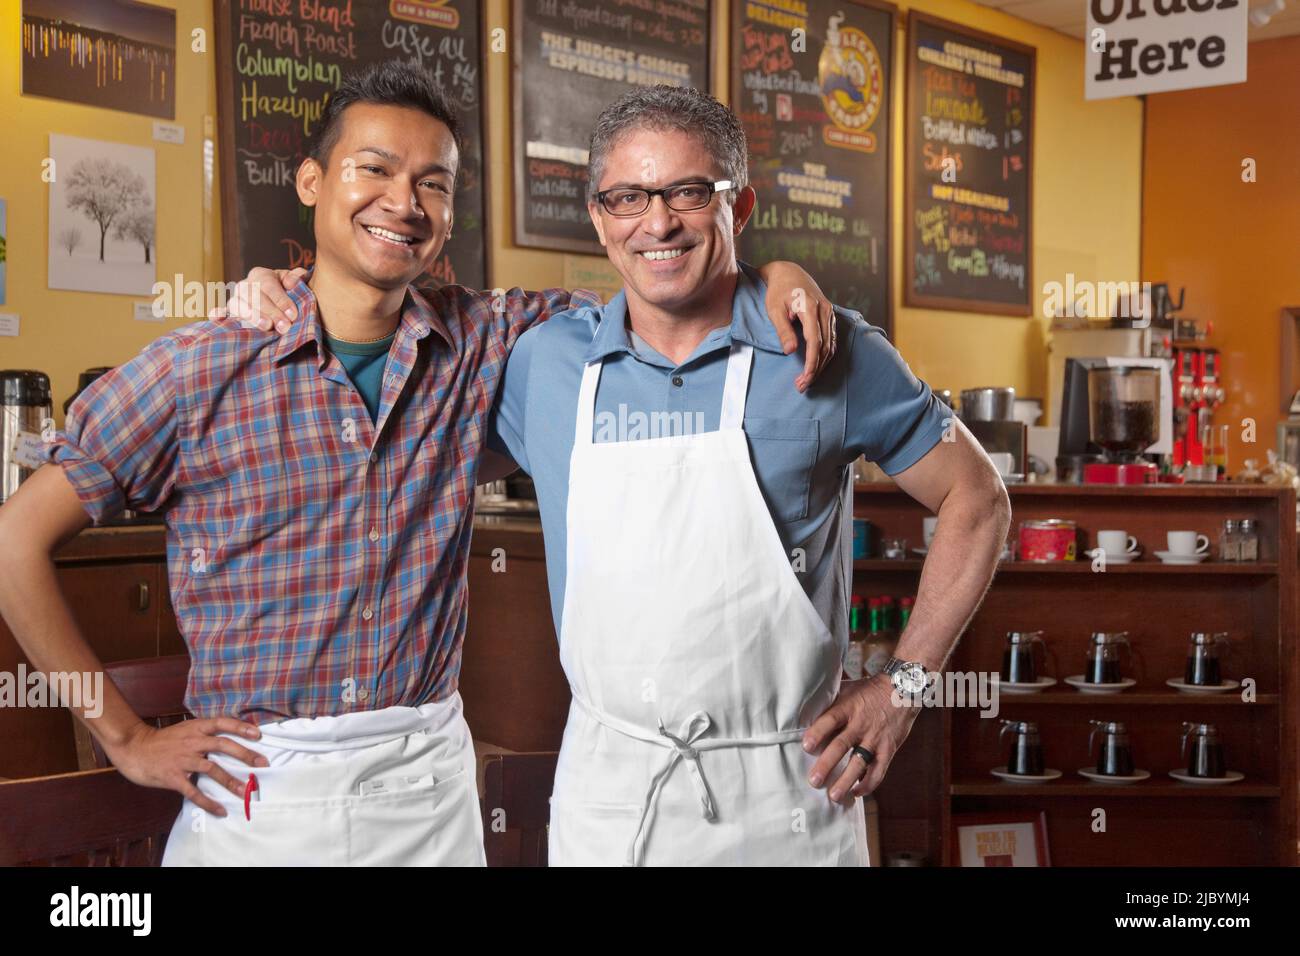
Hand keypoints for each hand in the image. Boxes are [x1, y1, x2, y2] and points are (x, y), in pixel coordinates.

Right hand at [105, 717, 269, 816]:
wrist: (133, 748)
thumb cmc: (163, 740)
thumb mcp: (186, 729)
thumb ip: (205, 732)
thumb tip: (230, 738)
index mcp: (196, 728)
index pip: (223, 723)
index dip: (241, 727)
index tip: (258, 734)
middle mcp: (192, 741)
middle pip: (222, 745)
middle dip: (245, 754)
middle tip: (262, 764)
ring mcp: (182, 759)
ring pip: (211, 769)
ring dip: (230, 781)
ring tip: (245, 791)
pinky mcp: (172, 777)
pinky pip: (193, 791)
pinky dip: (207, 801)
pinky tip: (219, 809)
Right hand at [208, 267, 306, 333]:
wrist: (277, 307)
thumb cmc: (287, 295)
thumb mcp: (294, 284)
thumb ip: (297, 279)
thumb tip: (295, 279)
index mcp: (261, 275)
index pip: (269, 285)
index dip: (281, 299)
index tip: (293, 314)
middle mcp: (245, 285)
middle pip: (253, 295)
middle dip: (270, 311)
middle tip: (284, 326)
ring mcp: (235, 299)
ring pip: (238, 304)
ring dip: (251, 315)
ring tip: (267, 326)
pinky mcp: (228, 313)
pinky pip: (217, 312)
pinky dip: (217, 314)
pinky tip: (219, 317)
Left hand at [757, 261, 834, 391]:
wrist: (788, 272)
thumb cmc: (777, 291)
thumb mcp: (774, 309)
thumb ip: (783, 330)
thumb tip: (790, 351)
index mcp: (810, 307)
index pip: (815, 341)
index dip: (811, 362)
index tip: (804, 378)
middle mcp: (824, 310)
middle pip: (825, 347)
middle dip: (815, 369)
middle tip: (802, 386)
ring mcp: (829, 312)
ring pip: (831, 345)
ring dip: (820, 365)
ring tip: (807, 380)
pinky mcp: (829, 315)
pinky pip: (831, 339)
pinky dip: (825, 355)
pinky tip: (815, 367)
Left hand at [802, 675, 918, 803]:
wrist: (903, 690)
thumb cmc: (868, 690)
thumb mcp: (848, 690)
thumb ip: (830, 702)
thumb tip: (805, 710)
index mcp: (848, 707)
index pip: (830, 720)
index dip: (818, 732)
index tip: (806, 746)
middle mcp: (861, 724)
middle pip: (841, 745)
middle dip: (827, 764)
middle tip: (814, 781)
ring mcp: (875, 738)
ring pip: (859, 762)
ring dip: (846, 780)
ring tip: (834, 796)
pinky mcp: (888, 749)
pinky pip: (879, 770)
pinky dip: (868, 783)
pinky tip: (856, 793)